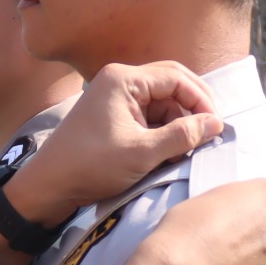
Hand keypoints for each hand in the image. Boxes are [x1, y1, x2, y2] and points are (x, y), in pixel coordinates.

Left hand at [5, 62, 221, 226]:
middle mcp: (120, 81)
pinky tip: (169, 152)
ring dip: (178, 123)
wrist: (49, 186)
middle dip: (193, 108)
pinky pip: (149, 115)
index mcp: (124, 79)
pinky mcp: (114, 116)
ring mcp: (116, 97)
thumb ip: (182, 135)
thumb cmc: (90, 166)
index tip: (216, 127)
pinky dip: (163, 131)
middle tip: (210, 132)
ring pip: (162, 102)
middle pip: (172, 83)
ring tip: (185, 150)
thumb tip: (216, 124)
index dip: (201, 100)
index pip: (177, 77)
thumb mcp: (142, 153)